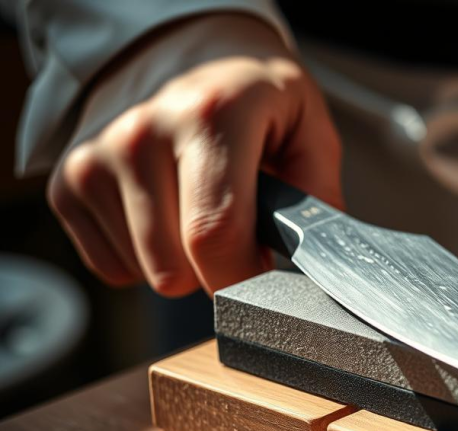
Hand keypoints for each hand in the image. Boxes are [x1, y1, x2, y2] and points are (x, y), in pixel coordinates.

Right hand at [48, 14, 341, 295]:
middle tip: (234, 228)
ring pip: (146, 274)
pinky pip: (113, 268)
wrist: (180, 52)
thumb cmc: (250, 96)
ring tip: (196, 206)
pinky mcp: (66, 185)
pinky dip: (143, 256)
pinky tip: (161, 210)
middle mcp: (141, 134)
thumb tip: (314, 256)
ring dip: (180, 261)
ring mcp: (94, 159)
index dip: (243, 277)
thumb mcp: (307, 125)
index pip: (214, 234)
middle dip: (217, 270)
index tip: (260, 275)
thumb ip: (317, 192)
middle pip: (176, 268)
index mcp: (210, 117)